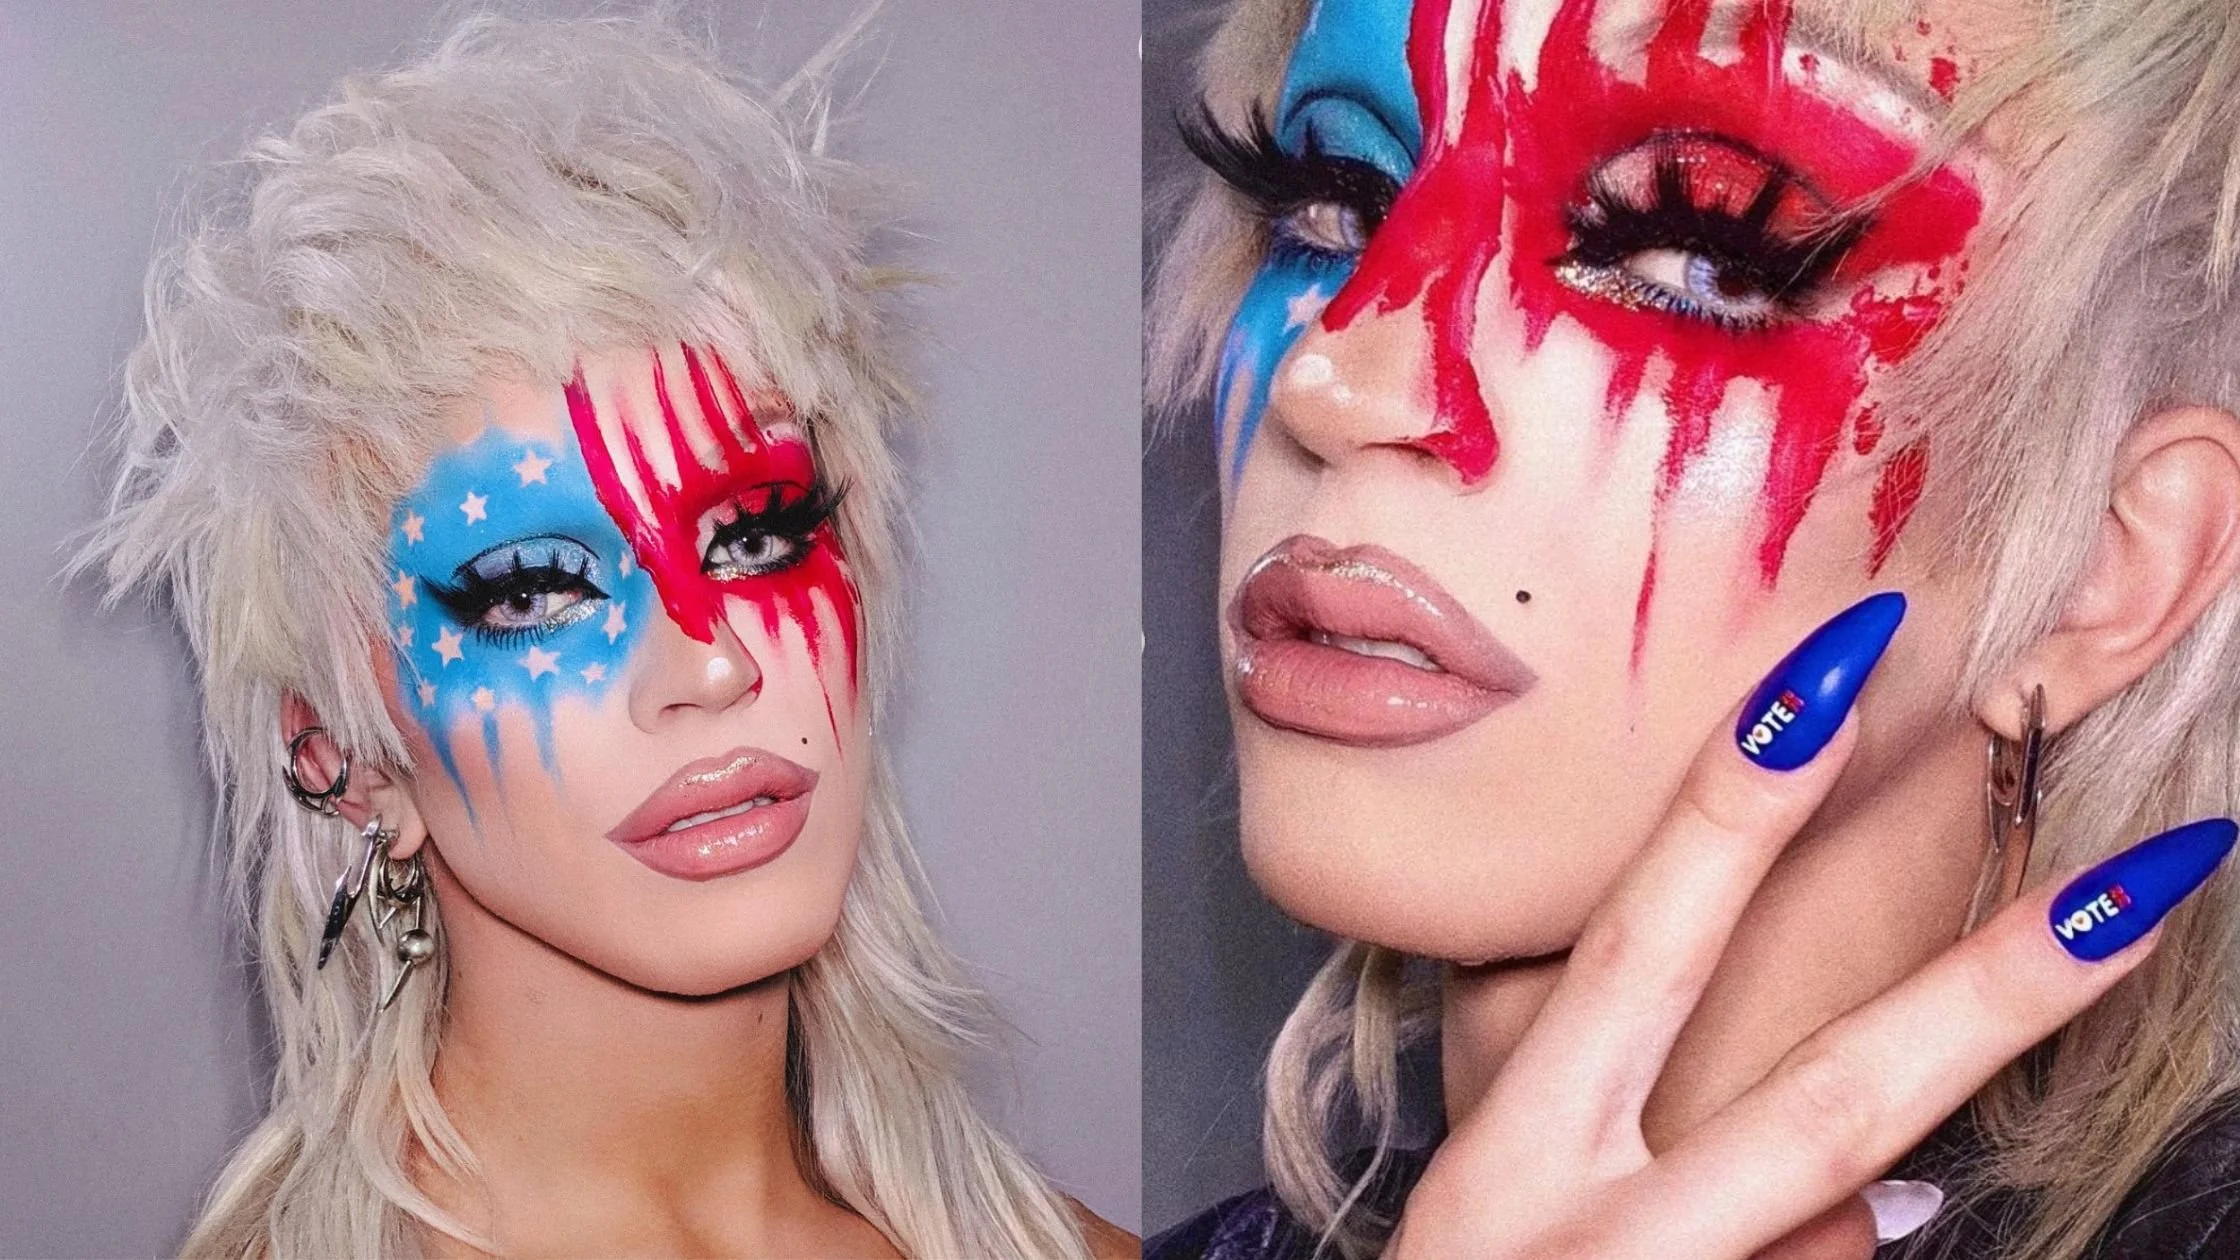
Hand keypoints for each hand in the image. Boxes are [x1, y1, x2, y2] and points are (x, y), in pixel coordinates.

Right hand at [1386, 593, 2233, 1259]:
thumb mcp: (1497, 1230)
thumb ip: (1639, 1170)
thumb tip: (1865, 1206)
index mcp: (1513, 1156)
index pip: (1646, 942)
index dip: (1744, 801)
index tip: (1853, 658)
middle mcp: (1582, 1234)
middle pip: (1832, 1102)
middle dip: (2000, 989)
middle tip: (2166, 867)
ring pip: (1844, 1252)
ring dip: (1841, 1244)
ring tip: (1888, 1098)